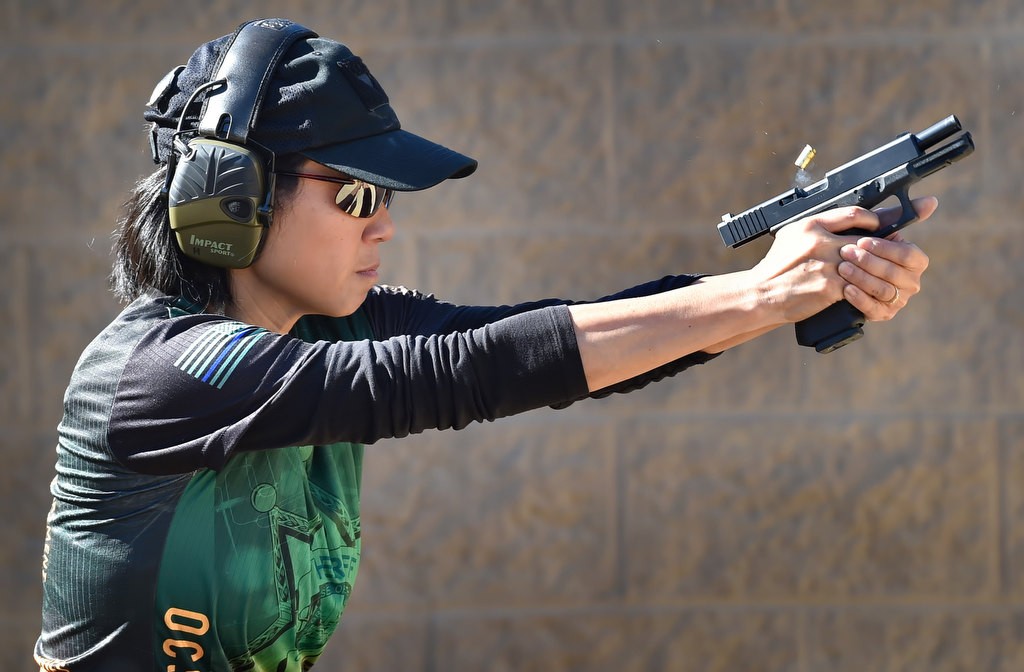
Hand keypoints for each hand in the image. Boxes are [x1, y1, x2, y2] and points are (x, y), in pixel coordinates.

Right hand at [750, 197, 935, 323]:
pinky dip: (866, 287)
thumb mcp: (793, 234)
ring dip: (879, 267)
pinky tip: (871, 288)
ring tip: (890, 270)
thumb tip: (850, 222)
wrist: (761, 294)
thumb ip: (820, 226)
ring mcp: (827, 264)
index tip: (886, 222)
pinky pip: (858, 284)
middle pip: (867, 239)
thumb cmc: (777, 266)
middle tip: (904, 241)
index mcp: (812, 224)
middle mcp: (820, 241)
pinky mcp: (829, 287)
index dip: (875, 218)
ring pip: (866, 263)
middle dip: (887, 243)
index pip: (854, 213)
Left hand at [837, 196, 934, 321]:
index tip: (863, 241)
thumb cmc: (863, 249)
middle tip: (846, 253)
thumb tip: (932, 201)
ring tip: (842, 268)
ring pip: (882, 289)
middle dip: (867, 261)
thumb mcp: (877, 231)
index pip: (907, 254)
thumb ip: (898, 215)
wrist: (841, 275)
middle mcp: (912, 282)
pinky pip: (873, 308)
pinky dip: (859, 298)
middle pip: (892, 272)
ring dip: (861, 278)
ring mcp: (899, 300)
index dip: (884, 248)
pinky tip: (846, 289)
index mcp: (916, 261)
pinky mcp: (884, 314)